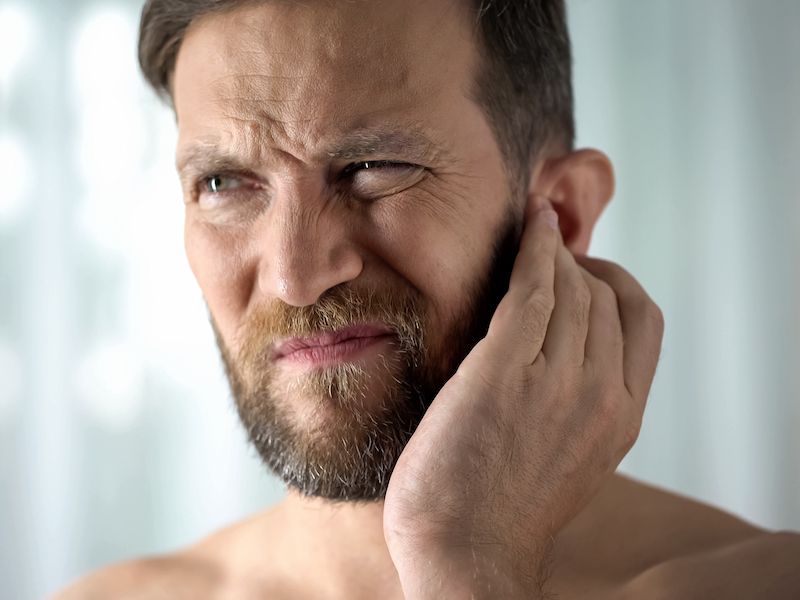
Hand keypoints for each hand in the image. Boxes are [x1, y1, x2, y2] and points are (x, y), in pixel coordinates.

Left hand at [383, 202, 664, 598]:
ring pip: (571, 287)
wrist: (464, 551)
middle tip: (547, 252)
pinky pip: (533, 288)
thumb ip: (583, 404)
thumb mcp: (571, 458)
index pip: (643, 321)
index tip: (586, 271)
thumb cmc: (502, 508)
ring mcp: (556, 381)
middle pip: (605, 296)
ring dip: (554, 253)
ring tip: (534, 237)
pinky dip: (536, 249)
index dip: (617, 283)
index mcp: (623, 418)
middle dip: (578, 264)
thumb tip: (570, 351)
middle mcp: (602, 394)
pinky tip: (529, 227)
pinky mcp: (504, 370)